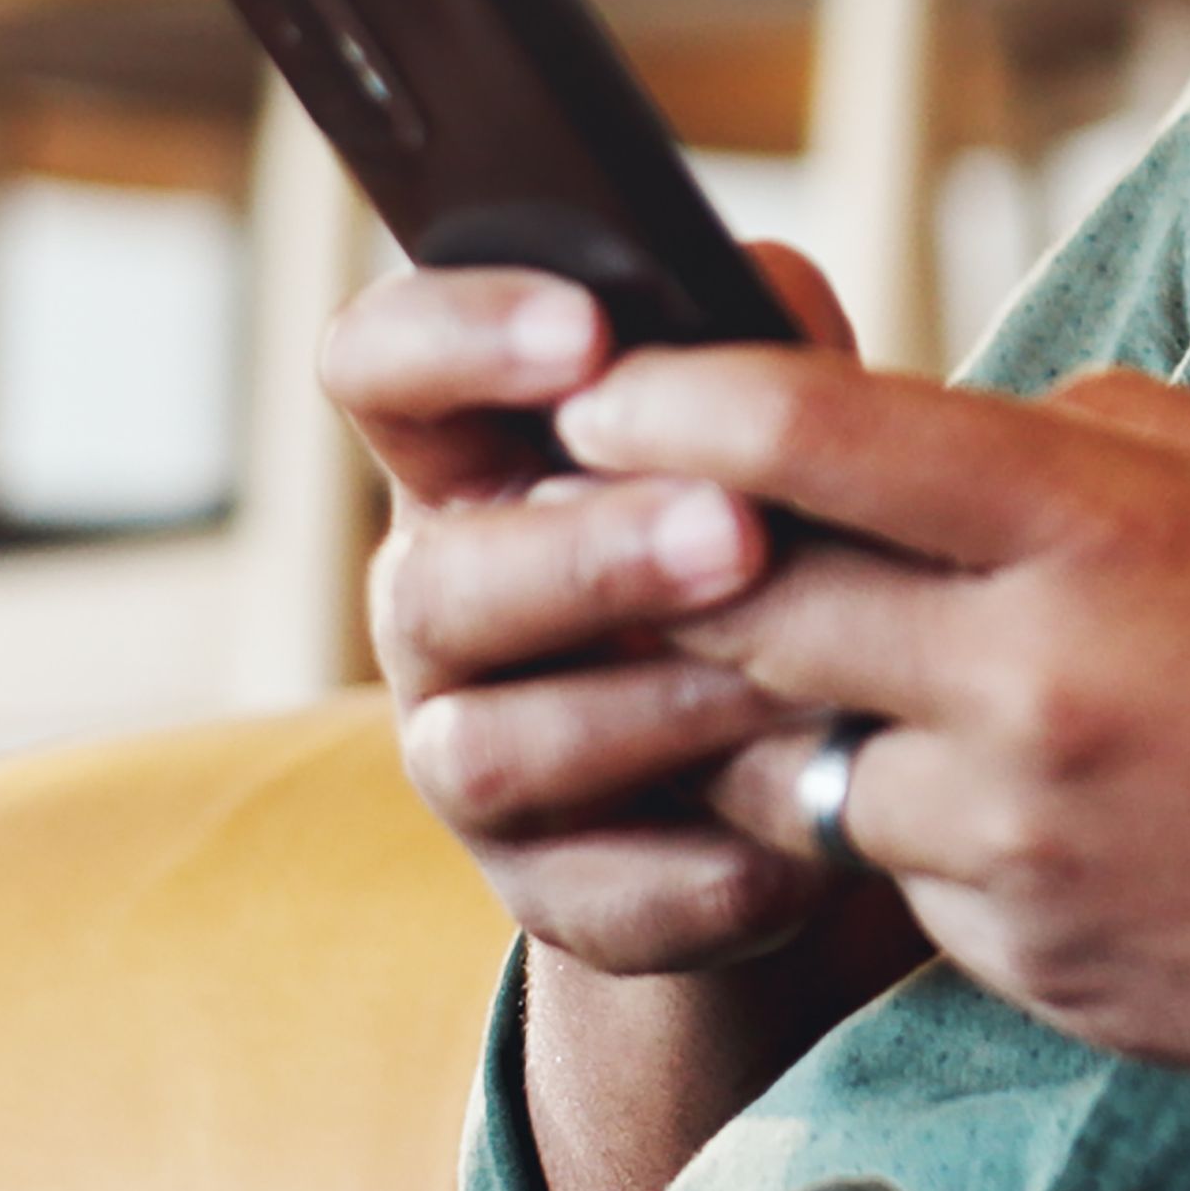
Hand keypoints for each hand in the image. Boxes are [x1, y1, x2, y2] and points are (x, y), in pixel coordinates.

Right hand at [328, 241, 882, 979]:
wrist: (810, 753)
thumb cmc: (779, 531)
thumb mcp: (769, 427)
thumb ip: (754, 343)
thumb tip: (757, 291)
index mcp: (469, 459)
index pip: (379, 367)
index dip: (453, 339)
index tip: (586, 331)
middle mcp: (439, 608)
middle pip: (441, 581)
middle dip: (590, 556)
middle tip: (736, 530)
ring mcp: (474, 760)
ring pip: (492, 753)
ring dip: (644, 714)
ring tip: (793, 687)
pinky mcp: (551, 892)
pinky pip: (596, 899)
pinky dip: (699, 875)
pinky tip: (804, 846)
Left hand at [565, 349, 1189, 1109]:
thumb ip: (1109, 431)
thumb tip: (963, 420)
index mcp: (1109, 535)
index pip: (821, 441)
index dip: (682, 401)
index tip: (603, 389)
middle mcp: (1039, 691)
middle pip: (756, 608)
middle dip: (697, 563)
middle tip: (662, 527)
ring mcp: (1025, 848)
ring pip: (810, 758)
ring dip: (812, 705)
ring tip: (881, 663)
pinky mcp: (1030, 965)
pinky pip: (904, 873)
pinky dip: (917, 818)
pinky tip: (1018, 789)